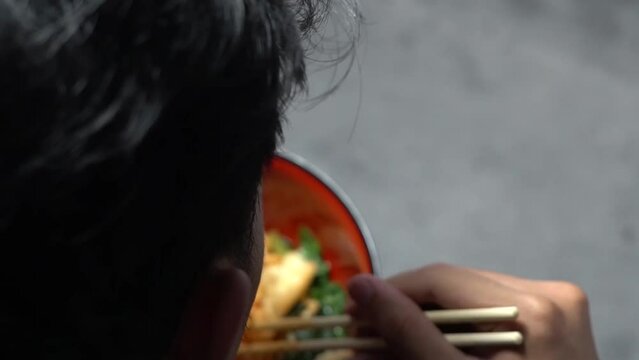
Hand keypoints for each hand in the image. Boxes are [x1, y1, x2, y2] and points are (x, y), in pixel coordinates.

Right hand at [347, 263, 598, 359]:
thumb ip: (408, 333)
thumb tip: (360, 286)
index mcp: (535, 308)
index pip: (441, 279)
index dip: (389, 292)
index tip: (352, 311)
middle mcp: (551, 295)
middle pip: (453, 289)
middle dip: (403, 313)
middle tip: (363, 337)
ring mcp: (556, 308)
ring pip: (467, 303)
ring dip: (423, 325)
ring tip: (383, 348)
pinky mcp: (552, 322)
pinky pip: (487, 317)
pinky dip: (452, 335)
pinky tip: (421, 349)